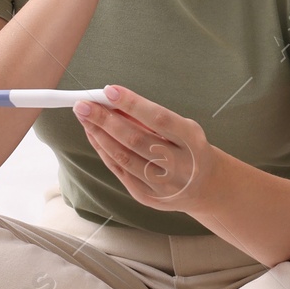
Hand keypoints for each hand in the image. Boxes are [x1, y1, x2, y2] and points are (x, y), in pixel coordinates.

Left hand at [73, 86, 218, 212]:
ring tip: (85, 118)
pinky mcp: (147, 197)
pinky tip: (94, 136)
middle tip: (84, 105)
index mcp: (191, 141)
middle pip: (135, 140)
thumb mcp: (183, 128)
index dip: (133, 104)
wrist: (205, 186)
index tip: (109, 90)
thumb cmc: (190, 148)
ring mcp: (162, 184)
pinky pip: (120, 171)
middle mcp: (178, 165)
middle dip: (105, 120)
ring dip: (99, 136)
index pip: (159, 119)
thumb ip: (152, 118)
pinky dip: (104, 151)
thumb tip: (115, 103)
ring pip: (123, 157)